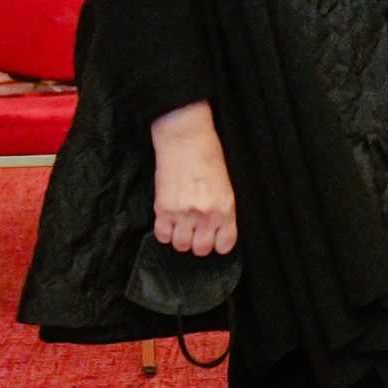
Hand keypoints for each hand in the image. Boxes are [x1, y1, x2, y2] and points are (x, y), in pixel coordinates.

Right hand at [151, 101, 236, 255]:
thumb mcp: (225, 184)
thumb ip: (221, 208)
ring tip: (180, 226)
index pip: (224, 243)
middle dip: (198, 243)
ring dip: (180, 238)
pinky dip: (164, 232)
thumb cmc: (208, 155)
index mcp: (225, 208)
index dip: (218, 244)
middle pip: (201, 249)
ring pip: (180, 246)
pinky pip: (161, 236)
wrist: (185, 139)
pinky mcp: (163, 209)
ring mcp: (183, 214)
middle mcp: (206, 215)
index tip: (213, 239)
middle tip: (195, 232)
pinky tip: (168, 221)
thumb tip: (215, 227)